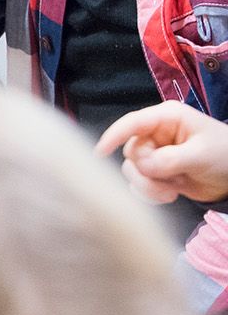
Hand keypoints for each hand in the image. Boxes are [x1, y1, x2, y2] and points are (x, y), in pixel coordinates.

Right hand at [97, 103, 227, 203]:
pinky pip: (138, 184)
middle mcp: (155, 134)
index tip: (99, 153)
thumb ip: (170, 159)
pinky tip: (171, 196)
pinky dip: (150, 194)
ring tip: (173, 192)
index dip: (113, 135)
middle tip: (171, 182)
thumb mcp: (202, 155)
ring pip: (132, 170)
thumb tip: (144, 167)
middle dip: (147, 172)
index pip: (132, 122)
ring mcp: (155, 154)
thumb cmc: (225, 156)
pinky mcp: (156, 173)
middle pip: (131, 152)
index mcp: (166, 118)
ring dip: (150, 185)